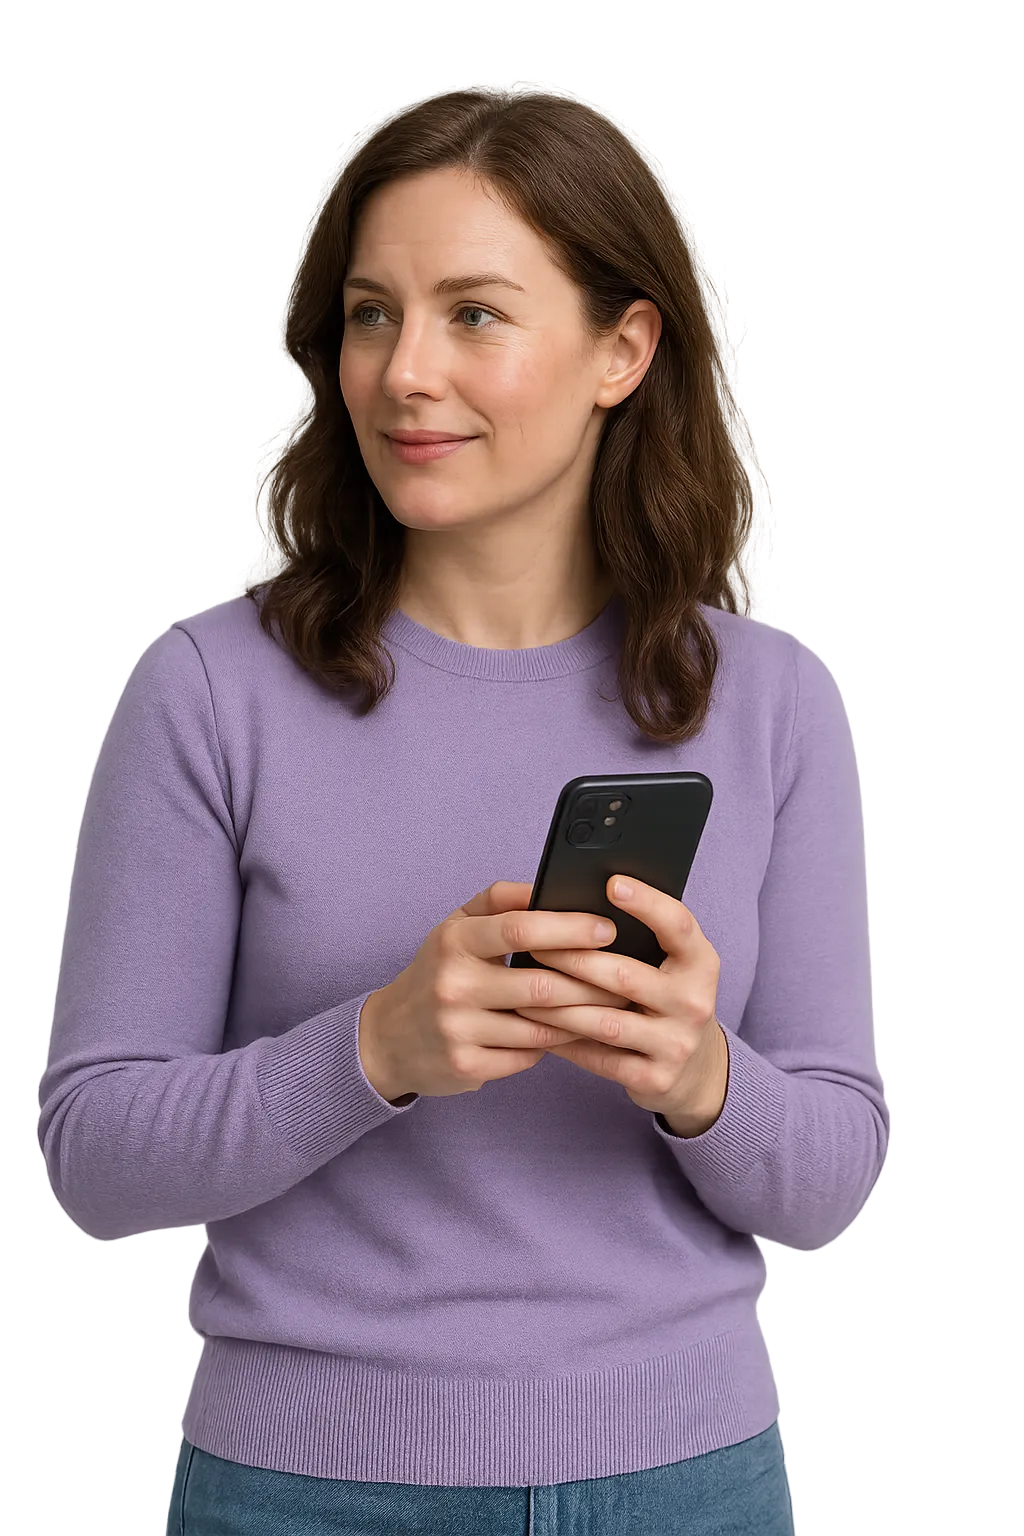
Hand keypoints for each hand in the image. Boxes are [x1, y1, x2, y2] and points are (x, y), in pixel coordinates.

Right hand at [358, 881, 627, 1103]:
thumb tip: (548, 885)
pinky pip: (529, 1056)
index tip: (607, 928)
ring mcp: (458, 1029)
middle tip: (627, 978)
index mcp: (454, 941)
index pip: (520, 929)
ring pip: (542, 1026)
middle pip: (541, 985)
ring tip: (609, 1008)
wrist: (387, 1037)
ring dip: (580, 1019)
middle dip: (592, 983)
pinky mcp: (466, 1066)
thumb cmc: (437, 972)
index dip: (570, 928)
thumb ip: (500, 901)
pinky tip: (567, 1035)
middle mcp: (453, 984)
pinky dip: (551, 1046)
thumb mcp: (456, 928)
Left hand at [514, 875, 728, 1135]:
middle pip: (626, 976)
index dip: (648, 903)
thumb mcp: (671, 966)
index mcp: (701, 963)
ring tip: (523, 987)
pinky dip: (564, 1040)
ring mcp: (676, 1043)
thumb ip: (642, 940)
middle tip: (534, 944)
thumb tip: (578, 908)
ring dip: (559, 1005)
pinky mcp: (656, 1078)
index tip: (611, 883)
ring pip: (605, 1021)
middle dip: (573, 959)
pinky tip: (537, 1026)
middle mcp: (695, 1002)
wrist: (695, 1069)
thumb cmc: (666, 999)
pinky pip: (599, 1057)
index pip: (679, 925)